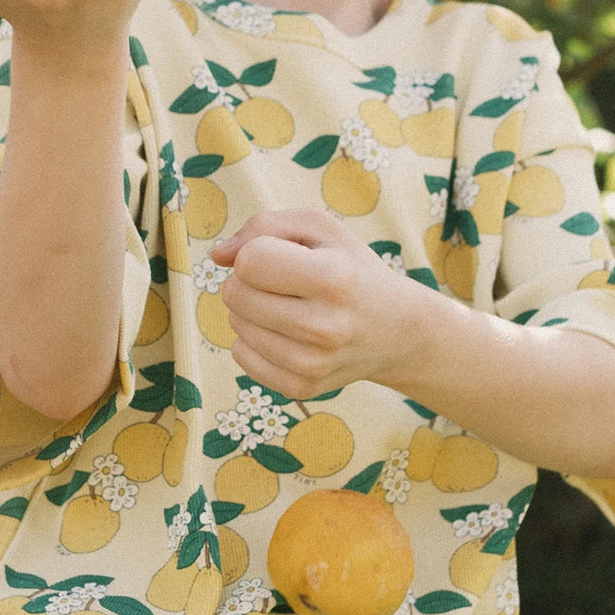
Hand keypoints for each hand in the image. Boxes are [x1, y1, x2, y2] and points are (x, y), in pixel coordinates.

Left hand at [210, 210, 423, 398]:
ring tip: (289, 306)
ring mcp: (313, 364)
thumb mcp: (319, 228)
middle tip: (284, 283)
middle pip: (235, 295)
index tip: (282, 256)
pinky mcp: (302, 387)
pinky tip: (285, 333)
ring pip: (235, 325)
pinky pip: (241, 356)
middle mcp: (325, 327)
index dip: (257, 251)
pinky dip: (253, 340)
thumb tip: (218, 256)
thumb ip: (262, 227)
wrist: (396, 329)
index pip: (250, 262)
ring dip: (251, 310)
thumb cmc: (350, 268)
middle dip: (248, 281)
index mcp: (333, 279)